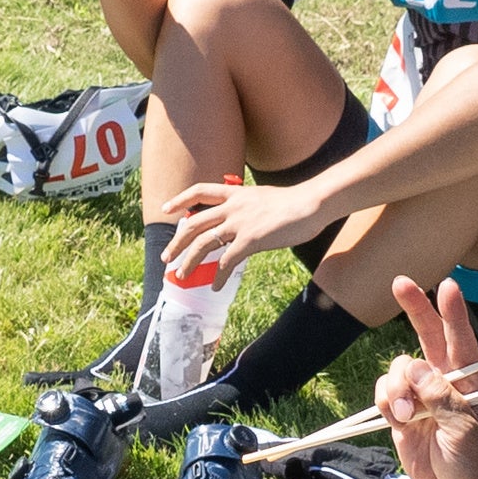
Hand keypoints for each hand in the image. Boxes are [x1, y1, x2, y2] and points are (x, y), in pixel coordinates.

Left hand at [161, 174, 326, 279]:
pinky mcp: (250, 240)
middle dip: (176, 243)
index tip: (165, 209)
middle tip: (166, 258)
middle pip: (193, 224)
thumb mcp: (263, 197)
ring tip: (182, 276)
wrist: (311, 203)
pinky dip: (217, 276)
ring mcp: (239, 224)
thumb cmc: (295, 203)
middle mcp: (232, 207)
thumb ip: (247, 206)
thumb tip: (242, 218)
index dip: (180, 200)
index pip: (199, 191)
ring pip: (203, 244)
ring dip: (189, 262)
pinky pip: (226, 262)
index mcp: (235, 194)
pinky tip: (215, 287)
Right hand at [377, 276, 477, 478]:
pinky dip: (385, 401)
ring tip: (405, 415)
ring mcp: (420, 399)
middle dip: (414, 309)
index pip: (460, 339)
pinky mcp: (401, 418)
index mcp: (469, 381)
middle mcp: (444, 383)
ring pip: (397, 370)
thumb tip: (415, 369)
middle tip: (399, 282)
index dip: (453, 311)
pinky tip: (396, 419)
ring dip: (394, 386)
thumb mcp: (465, 428)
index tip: (449, 284)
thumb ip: (441, 396)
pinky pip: (384, 394)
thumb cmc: (476, 465)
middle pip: (425, 337)